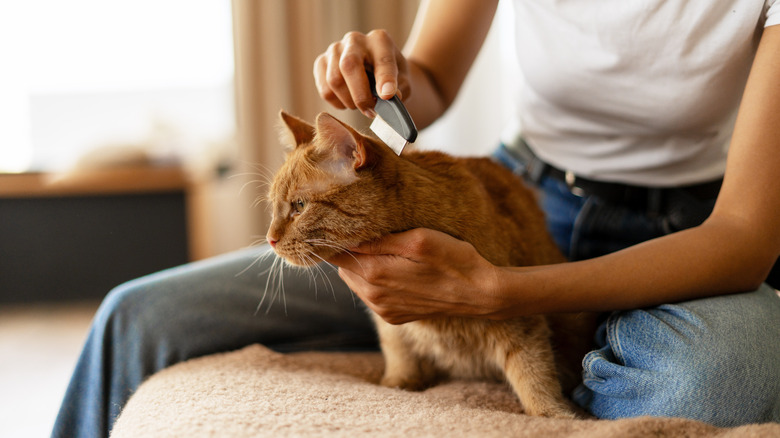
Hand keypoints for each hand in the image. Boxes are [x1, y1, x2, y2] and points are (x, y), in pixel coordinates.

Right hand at [313, 29, 409, 117]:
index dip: (384, 78)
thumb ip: (399, 89)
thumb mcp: (403, 83)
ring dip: (349, 101)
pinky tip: (349, 100)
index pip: (382, 59)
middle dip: (360, 95)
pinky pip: (325, 90)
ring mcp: (334, 49)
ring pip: (334, 81)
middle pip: (349, 66)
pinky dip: (337, 103)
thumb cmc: (391, 78)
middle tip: (371, 111)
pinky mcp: (321, 62)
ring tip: (361, 105)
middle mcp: (355, 40)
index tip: (387, 95)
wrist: (375, 72)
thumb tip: (388, 97)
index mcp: (380, 40)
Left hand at [327, 228, 503, 323]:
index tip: (343, 225)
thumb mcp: (418, 239)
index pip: (335, 255)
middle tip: (369, 233)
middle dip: (350, 251)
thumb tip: (347, 238)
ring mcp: (384, 309)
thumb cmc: (454, 260)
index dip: (335, 239)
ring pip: (356, 282)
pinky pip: (372, 295)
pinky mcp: (394, 316)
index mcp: (375, 274)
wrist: (481, 294)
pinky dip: (376, 281)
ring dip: (363, 266)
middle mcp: (374, 297)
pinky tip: (397, 270)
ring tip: (386, 251)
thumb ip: (379, 240)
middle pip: (343, 268)